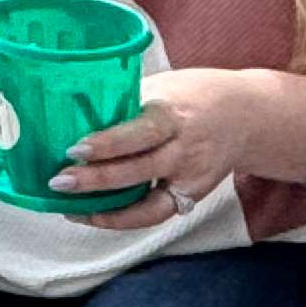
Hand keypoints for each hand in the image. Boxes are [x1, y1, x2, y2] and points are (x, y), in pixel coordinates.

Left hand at [52, 68, 269, 221]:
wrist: (245, 117)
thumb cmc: (193, 95)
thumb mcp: (163, 88)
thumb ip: (127, 103)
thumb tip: (74, 115)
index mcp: (175, 114)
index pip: (140, 132)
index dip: (108, 143)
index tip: (74, 148)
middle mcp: (185, 149)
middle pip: (139, 170)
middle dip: (96, 180)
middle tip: (60, 182)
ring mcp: (191, 178)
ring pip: (148, 204)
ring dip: (107, 210)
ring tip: (72, 209)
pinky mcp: (192, 196)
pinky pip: (156, 214)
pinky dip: (125, 219)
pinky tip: (96, 215)